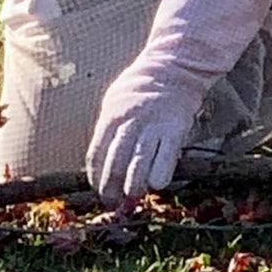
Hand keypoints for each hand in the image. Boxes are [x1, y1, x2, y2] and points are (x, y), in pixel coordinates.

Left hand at [86, 63, 199, 204]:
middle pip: (115, 160)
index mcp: (111, 115)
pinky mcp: (175, 128)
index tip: (99, 190)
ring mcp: (153, 125)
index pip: (96, 153)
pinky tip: (156, 186)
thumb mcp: (116, 103)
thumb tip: (103, 167)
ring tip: (131, 198)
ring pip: (138, 161)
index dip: (95, 177)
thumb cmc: (141, 91)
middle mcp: (130, 121)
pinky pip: (166, 157)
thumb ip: (110, 131)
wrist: (173, 69)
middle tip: (112, 202)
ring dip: (133, 185)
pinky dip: (159, 175)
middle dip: (111, 186)